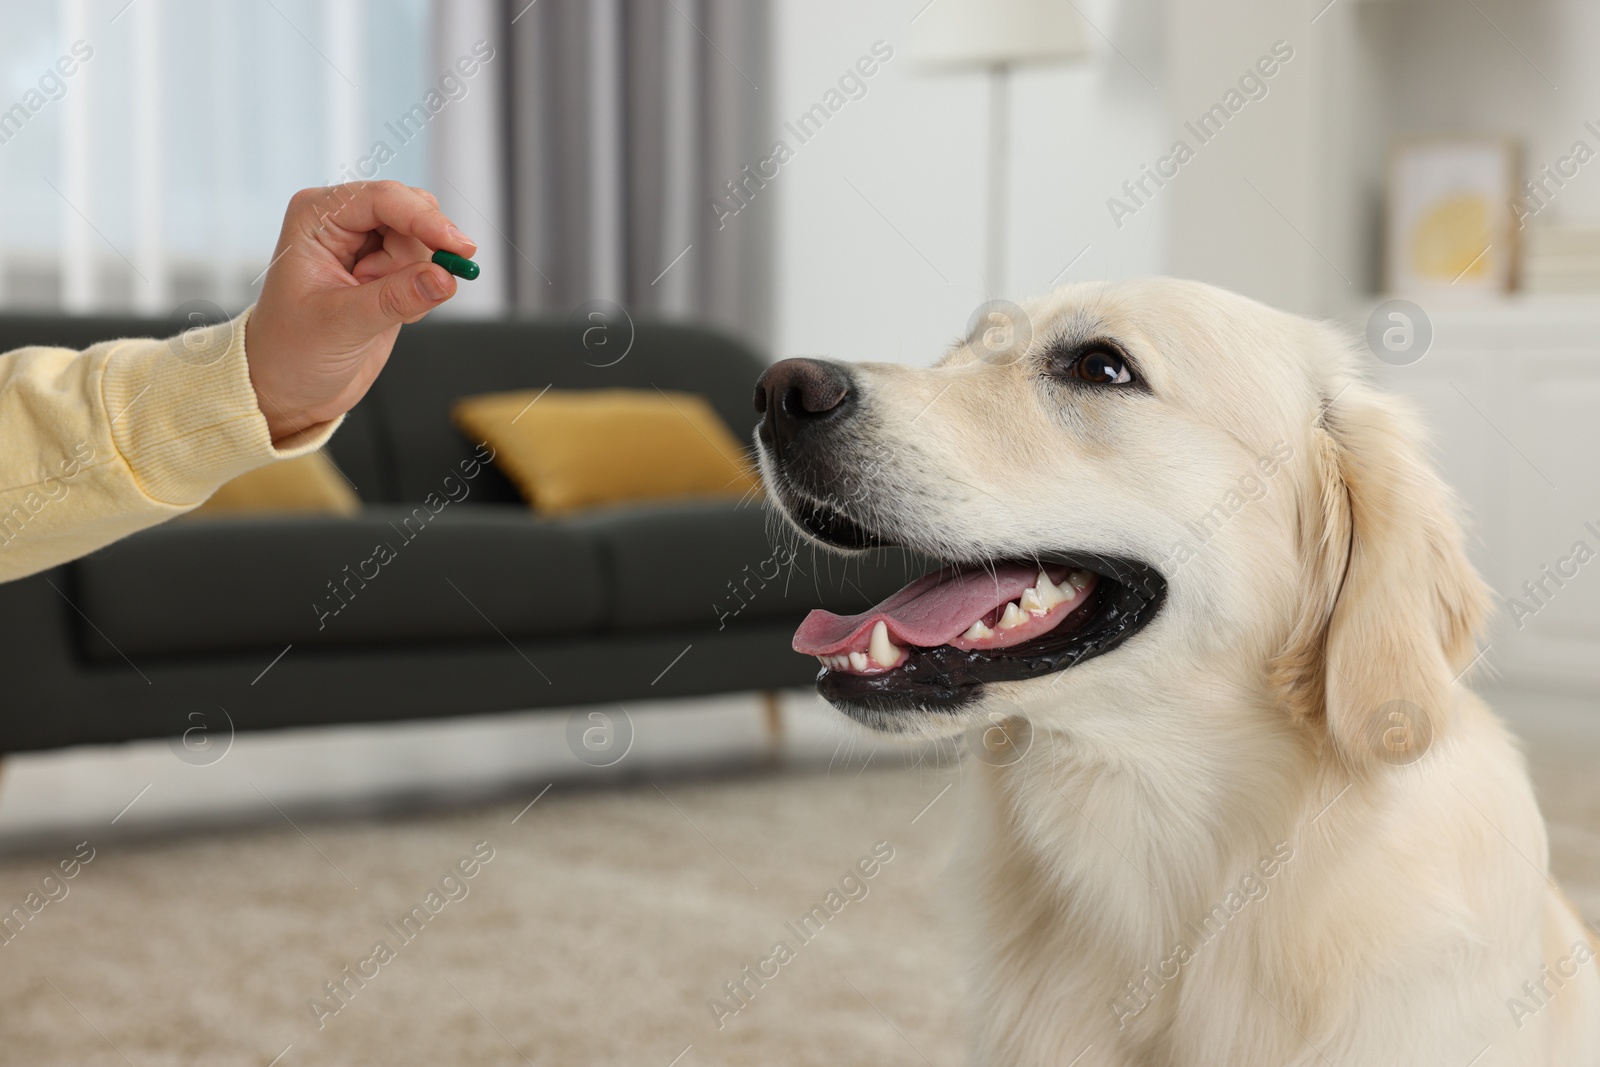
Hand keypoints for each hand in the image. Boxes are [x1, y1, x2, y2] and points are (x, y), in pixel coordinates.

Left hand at [245, 181, 476, 442]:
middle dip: (417, 257)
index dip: (424, 220)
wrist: (288, 385)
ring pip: (424, 242)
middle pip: (411, 215)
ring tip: (379, 311)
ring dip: (416, 280)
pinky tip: (391, 316)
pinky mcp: (387, 271)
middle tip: (396, 297)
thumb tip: (445, 278)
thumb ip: (395, 298)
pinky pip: (428, 268)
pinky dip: (422, 293)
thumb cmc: (291, 350)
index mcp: (317, 216)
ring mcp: (366, 246)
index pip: (382, 199)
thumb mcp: (342, 325)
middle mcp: (342, 221)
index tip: (458, 249)